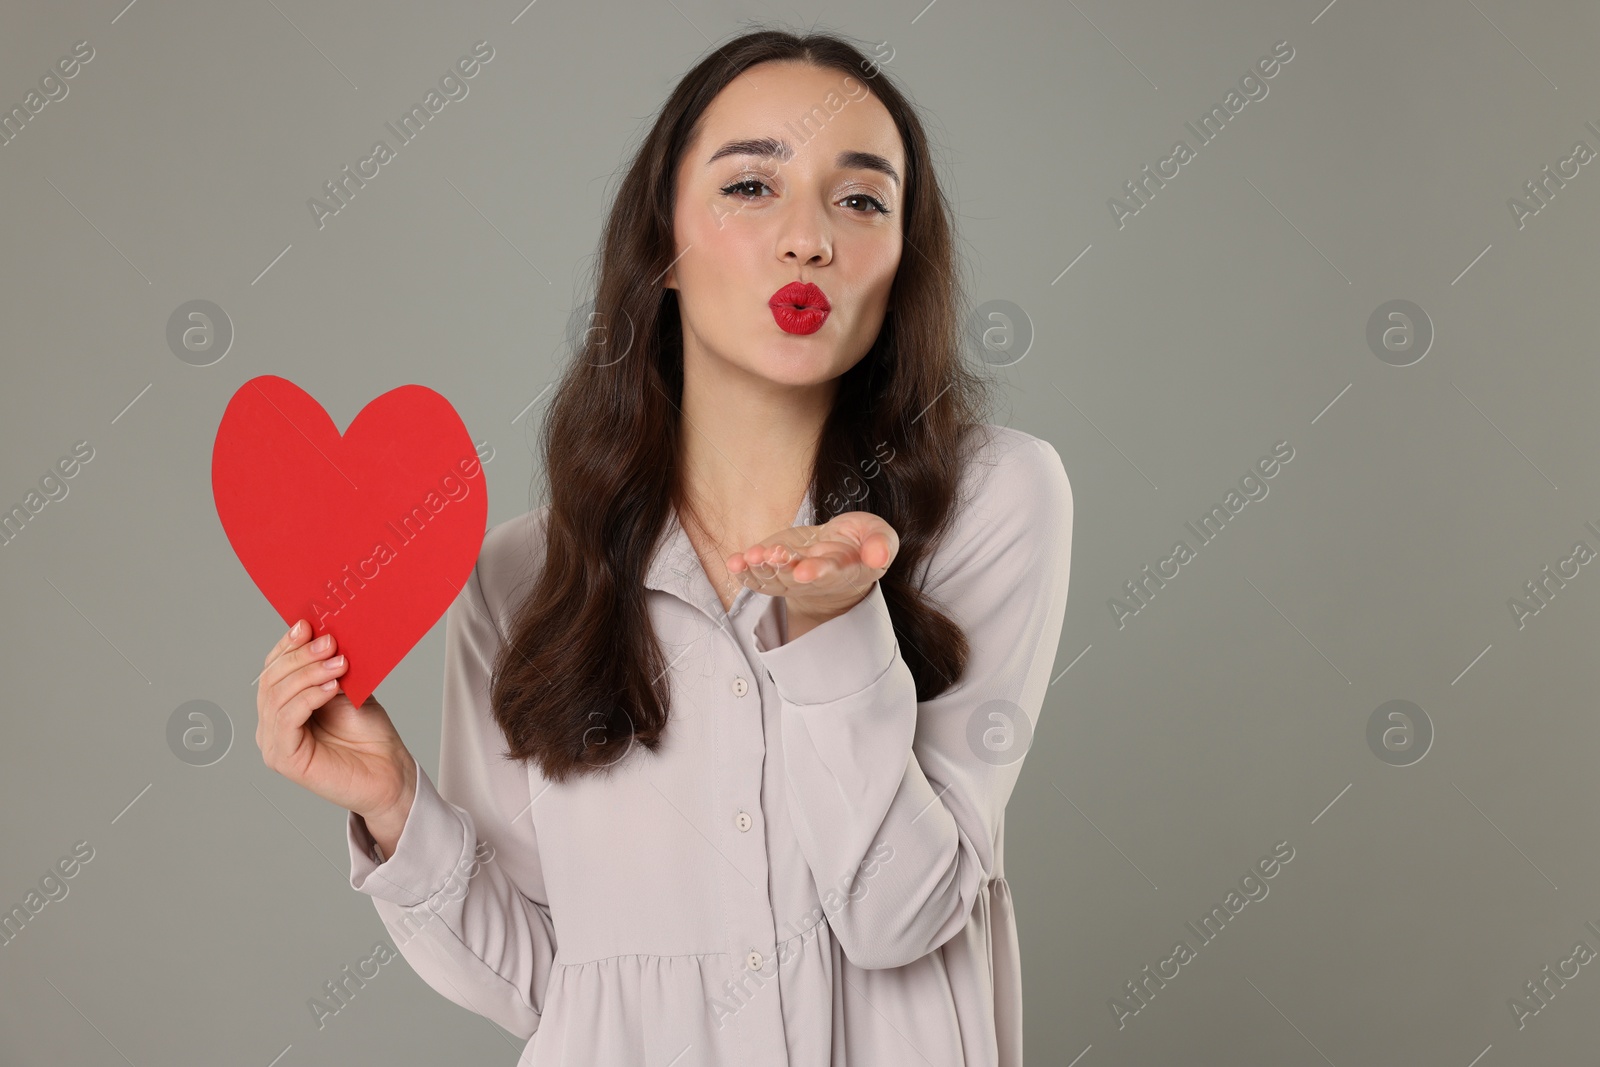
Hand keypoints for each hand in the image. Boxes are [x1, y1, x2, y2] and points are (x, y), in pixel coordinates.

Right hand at [255, 620, 416, 831]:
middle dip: (300, 656)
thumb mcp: (348, 689)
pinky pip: (286, 719)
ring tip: (339, 664)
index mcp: (284, 705)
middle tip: (329, 642)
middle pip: (271, 680)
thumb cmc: (369, 734)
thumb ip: (330, 667)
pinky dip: (308, 697)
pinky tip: (332, 688)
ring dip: (309, 674)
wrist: (389, 771)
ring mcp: (275, 743)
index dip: (287, 646)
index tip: (307, 625)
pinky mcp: (285, 759)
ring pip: (276, 697)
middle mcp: (273, 724)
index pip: (273, 669)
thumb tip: (322, 633)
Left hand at [725, 511, 898, 625]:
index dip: (817, 572)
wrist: (838, 555)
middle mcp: (816, 580)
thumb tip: (879, 556)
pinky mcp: (773, 572)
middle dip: (784, 568)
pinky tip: (735, 562)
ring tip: (752, 556)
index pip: (831, 573)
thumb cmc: (859, 542)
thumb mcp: (879, 535)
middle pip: (797, 577)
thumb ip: (882, 543)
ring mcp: (791, 579)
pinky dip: (744, 572)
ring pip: (774, 578)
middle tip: (774, 557)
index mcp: (845, 571)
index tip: (805, 570)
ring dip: (761, 568)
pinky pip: (756, 578)